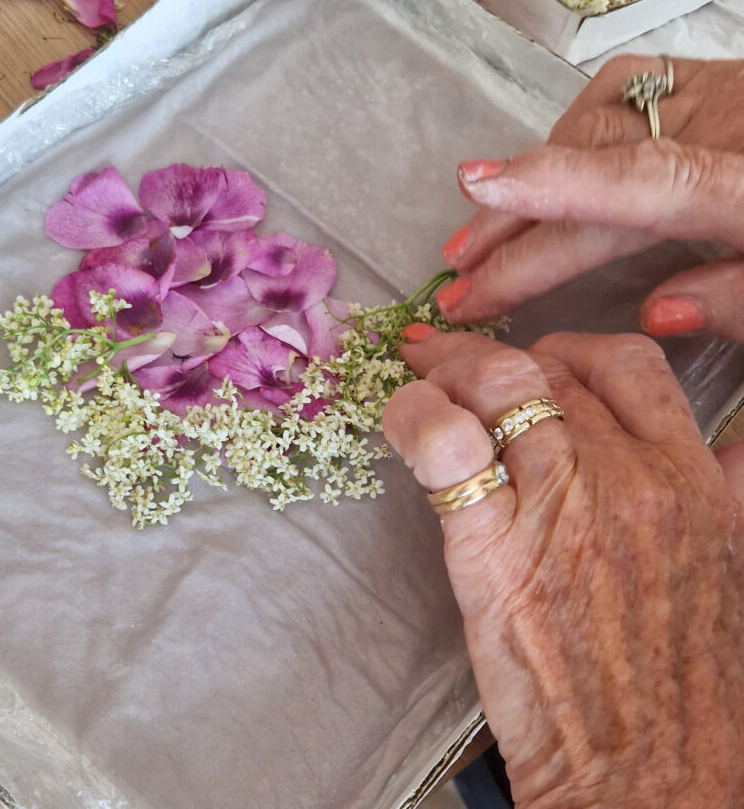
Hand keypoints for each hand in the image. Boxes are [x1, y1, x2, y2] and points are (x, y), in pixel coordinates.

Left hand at [382, 330, 743, 807]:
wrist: (652, 776)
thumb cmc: (683, 685)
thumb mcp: (726, 570)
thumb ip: (723, 497)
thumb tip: (726, 451)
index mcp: (688, 482)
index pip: (626, 365)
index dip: (568, 349)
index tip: (534, 361)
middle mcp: (626, 481)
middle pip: (545, 371)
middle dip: (488, 354)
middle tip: (451, 360)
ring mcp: (558, 510)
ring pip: (496, 388)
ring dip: (445, 369)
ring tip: (420, 375)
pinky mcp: (492, 550)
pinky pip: (446, 447)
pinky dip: (415, 414)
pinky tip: (404, 414)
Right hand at [437, 57, 743, 339]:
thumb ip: (737, 299)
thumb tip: (653, 314)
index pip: (645, 181)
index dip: (558, 185)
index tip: (478, 184)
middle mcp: (719, 127)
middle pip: (596, 166)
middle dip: (513, 223)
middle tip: (456, 281)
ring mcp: (707, 92)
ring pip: (590, 129)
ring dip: (527, 185)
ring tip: (477, 241)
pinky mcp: (705, 76)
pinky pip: (612, 94)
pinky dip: (564, 138)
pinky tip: (540, 166)